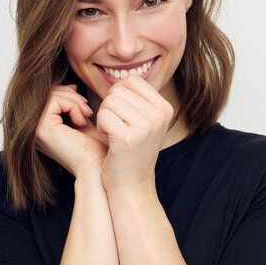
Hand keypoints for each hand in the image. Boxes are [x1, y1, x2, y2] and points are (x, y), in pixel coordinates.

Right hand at [36, 85, 107, 176]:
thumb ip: (73, 104)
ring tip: (87, 115)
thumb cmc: (94, 148)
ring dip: (74, 101)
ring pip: (51, 95)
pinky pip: (54, 100)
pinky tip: (81, 121)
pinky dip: (71, 105)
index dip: (68, 94)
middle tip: (88, 109)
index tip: (84, 104)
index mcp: (42, 127)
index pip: (48, 96)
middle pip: (48, 93)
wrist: (96, 166)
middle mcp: (34, 129)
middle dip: (72, 96)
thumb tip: (72, 85)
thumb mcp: (81, 120)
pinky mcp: (41, 128)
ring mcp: (34, 129)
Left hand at [97, 75, 173, 192]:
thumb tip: (121, 78)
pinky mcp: (128, 138)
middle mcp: (159, 115)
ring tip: (114, 135)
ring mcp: (145, 126)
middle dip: (110, 107)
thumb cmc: (131, 151)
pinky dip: (100, 127)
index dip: (120, 95)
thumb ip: (137, 99)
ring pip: (108, 101)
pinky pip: (102, 115)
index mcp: (165, 108)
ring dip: (104, 117)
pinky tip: (109, 141)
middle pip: (118, 90)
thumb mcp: (145, 121)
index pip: (132, 80)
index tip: (123, 116)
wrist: (131, 185)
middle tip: (117, 128)